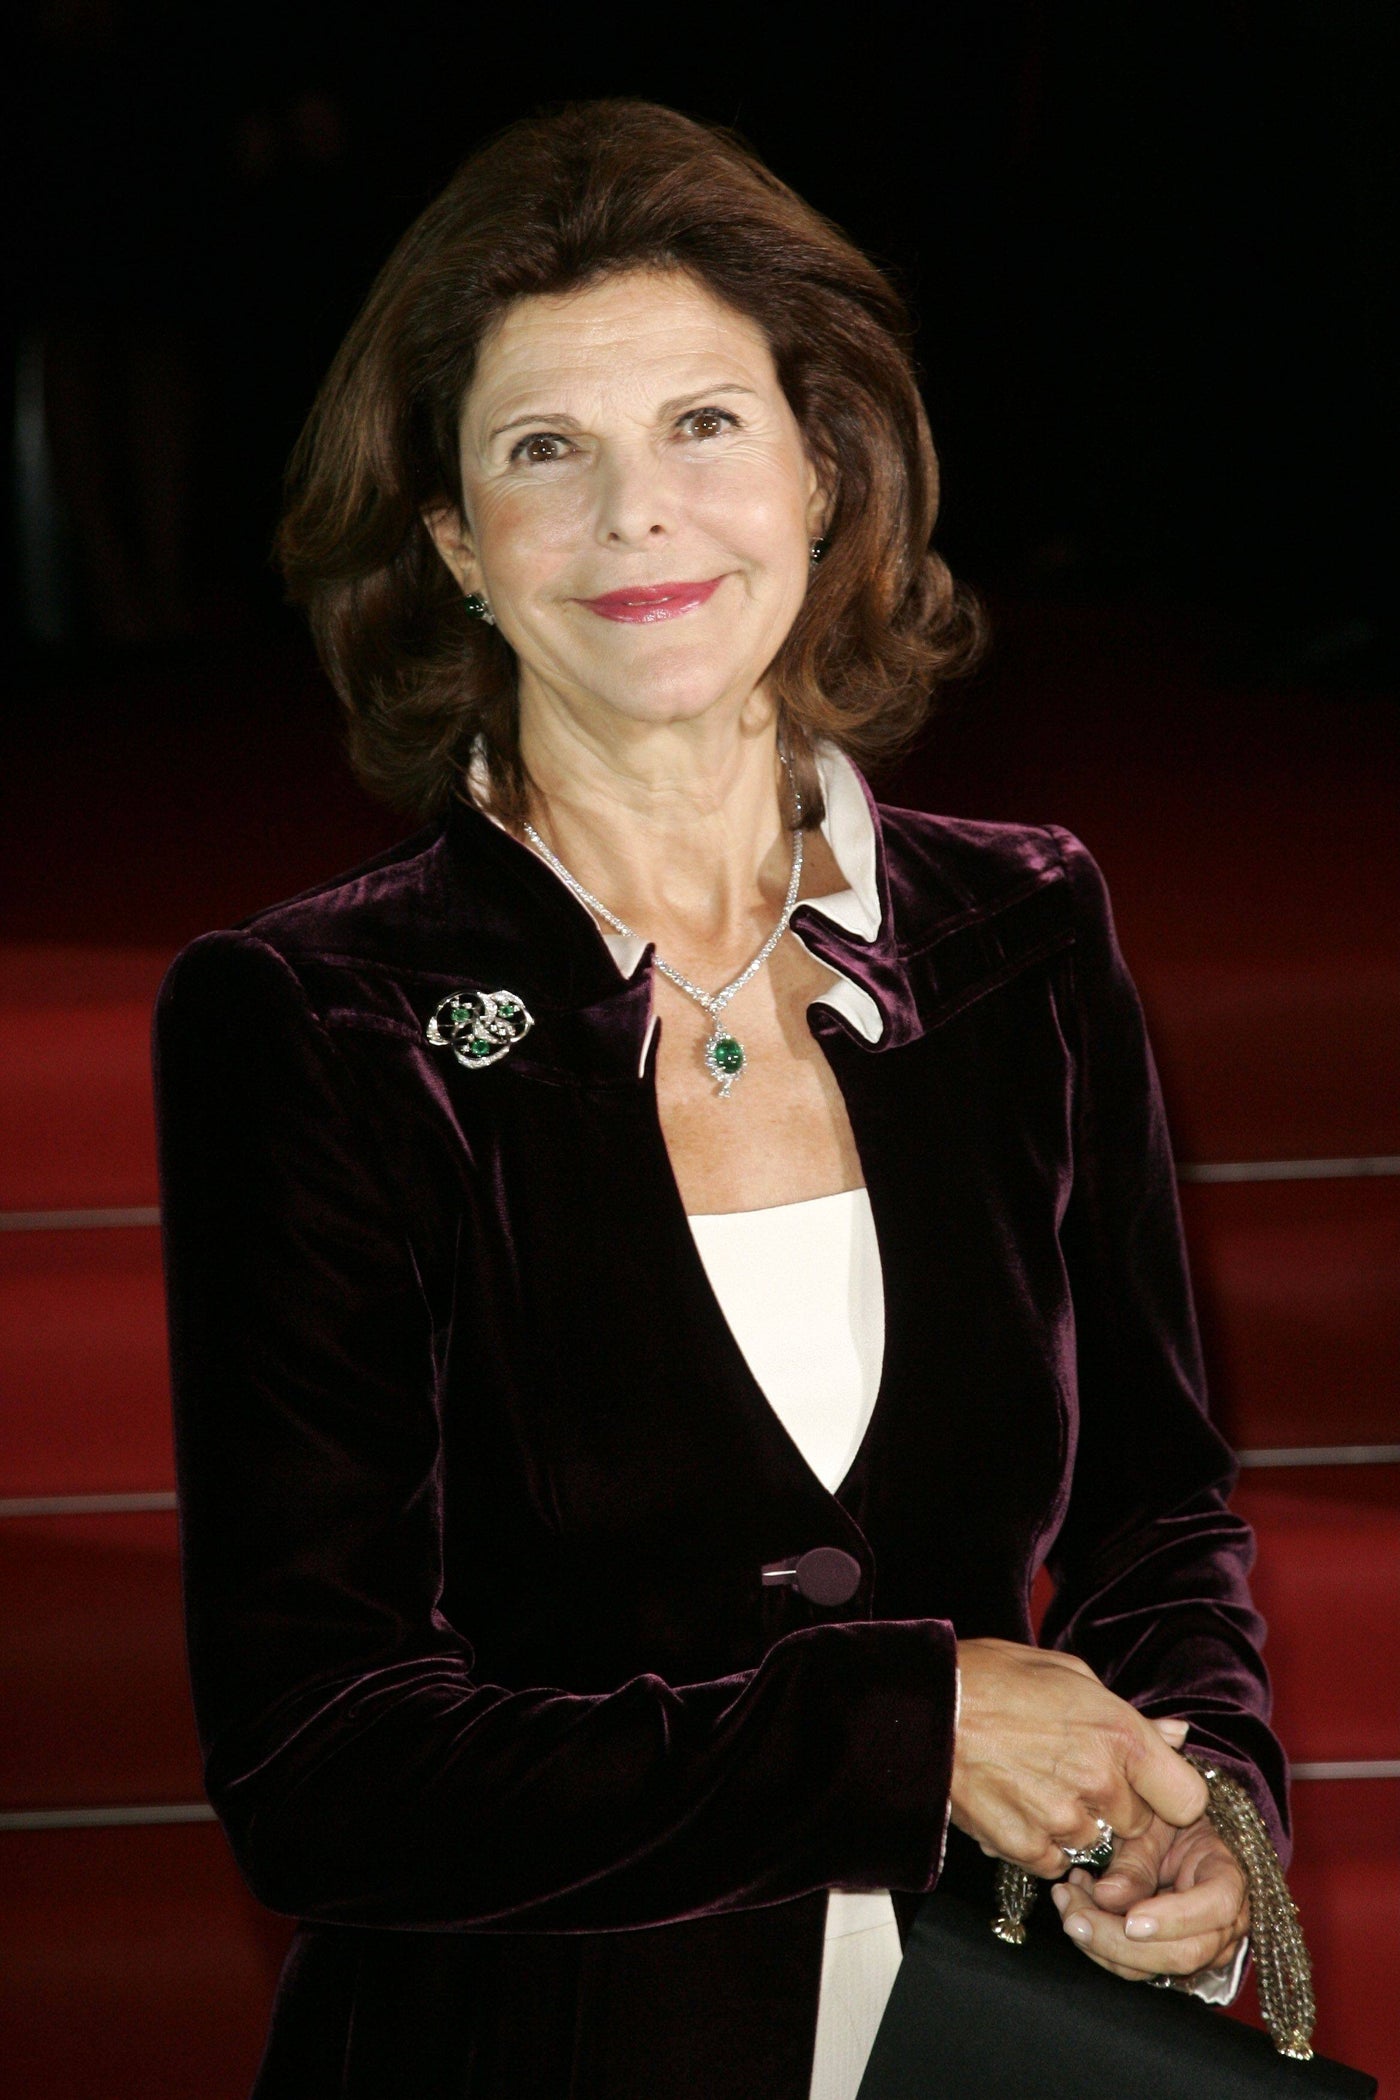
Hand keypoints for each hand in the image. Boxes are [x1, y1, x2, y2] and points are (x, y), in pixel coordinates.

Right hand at [950, 1640, 1208, 1877]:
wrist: (925, 1706)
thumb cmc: (994, 1678)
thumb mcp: (1069, 1675)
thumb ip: (1127, 1713)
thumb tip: (1175, 1735)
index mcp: (1119, 1734)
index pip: (1188, 1798)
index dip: (1169, 1793)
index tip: (1148, 1784)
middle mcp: (1099, 1782)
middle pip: (1139, 1824)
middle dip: (1116, 1805)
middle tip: (1076, 1774)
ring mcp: (1061, 1819)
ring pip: (1094, 1843)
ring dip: (1075, 1824)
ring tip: (1036, 1783)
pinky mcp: (1024, 1845)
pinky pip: (1053, 1860)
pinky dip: (1040, 1842)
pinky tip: (1016, 1803)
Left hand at [1052, 1811, 1249, 1983]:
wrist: (1170, 1830)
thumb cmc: (1165, 1819)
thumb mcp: (1151, 1825)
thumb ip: (1135, 1862)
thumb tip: (1106, 1898)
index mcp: (1228, 1878)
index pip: (1216, 1906)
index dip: (1175, 1918)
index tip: (1131, 1920)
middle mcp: (1223, 1924)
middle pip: (1183, 1953)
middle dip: (1119, 1941)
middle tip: (1072, 1915)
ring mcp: (1199, 1947)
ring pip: (1152, 1967)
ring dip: (1099, 1942)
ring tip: (1066, 1899)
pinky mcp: (1167, 1957)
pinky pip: (1133, 1966)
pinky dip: (1098, 1943)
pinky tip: (1076, 1906)